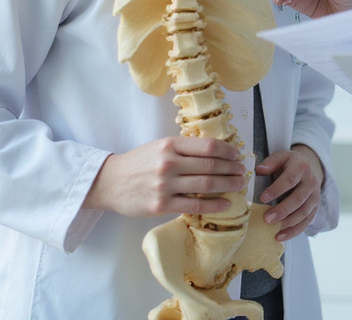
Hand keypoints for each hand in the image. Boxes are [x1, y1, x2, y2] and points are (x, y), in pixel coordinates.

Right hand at [84, 136, 244, 216]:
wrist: (109, 182)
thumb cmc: (138, 163)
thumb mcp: (159, 147)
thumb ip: (183, 149)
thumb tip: (215, 152)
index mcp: (170, 145)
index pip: (208, 146)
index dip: (227, 151)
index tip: (237, 155)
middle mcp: (169, 163)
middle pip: (211, 166)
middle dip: (231, 169)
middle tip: (242, 171)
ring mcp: (165, 185)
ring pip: (206, 185)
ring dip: (228, 185)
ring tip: (238, 185)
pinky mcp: (162, 205)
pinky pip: (195, 205)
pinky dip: (213, 205)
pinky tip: (225, 204)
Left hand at [255, 144, 324, 240]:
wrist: (306, 168)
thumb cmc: (287, 164)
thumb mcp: (280, 157)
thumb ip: (270, 162)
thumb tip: (259, 170)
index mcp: (301, 167)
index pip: (290, 179)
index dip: (277, 189)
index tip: (262, 198)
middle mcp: (311, 182)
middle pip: (298, 198)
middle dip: (283, 210)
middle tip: (267, 219)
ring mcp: (314, 196)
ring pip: (304, 212)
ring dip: (288, 223)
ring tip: (273, 230)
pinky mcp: (314, 208)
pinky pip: (306, 222)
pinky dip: (294, 231)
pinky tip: (281, 236)